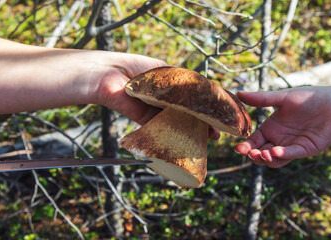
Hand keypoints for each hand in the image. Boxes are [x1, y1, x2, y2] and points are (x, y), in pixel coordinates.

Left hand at [94, 53, 220, 139]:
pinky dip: (175, 135)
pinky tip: (186, 140)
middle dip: (203, 122)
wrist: (109, 76)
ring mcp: (155, 110)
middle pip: (188, 112)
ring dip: (192, 131)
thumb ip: (183, 84)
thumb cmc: (135, 67)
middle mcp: (164, 98)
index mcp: (171, 84)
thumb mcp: (165, 72)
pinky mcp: (145, 121)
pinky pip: (162, 129)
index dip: (208, 106)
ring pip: (178, 122)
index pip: (193, 96)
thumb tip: (205, 93)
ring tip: (207, 138)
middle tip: (216, 133)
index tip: (220, 114)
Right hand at [235, 86, 330, 167]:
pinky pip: (292, 154)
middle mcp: (278, 140)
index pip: (254, 141)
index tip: (238, 148)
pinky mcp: (305, 149)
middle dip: (254, 155)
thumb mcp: (282, 98)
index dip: (245, 147)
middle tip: (250, 152)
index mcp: (270, 129)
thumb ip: (261, 99)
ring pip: (274, 160)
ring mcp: (291, 146)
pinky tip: (276, 151)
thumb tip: (238, 93)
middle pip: (261, 154)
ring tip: (263, 153)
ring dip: (266, 159)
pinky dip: (283, 154)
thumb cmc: (308, 98)